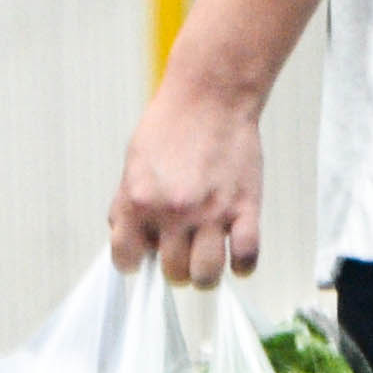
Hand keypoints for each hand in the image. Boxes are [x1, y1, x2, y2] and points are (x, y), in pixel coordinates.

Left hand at [111, 74, 264, 286]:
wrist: (212, 97)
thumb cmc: (172, 126)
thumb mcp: (133, 165)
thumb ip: (127, 206)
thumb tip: (129, 240)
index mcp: (139, 202)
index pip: (126, 260)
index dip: (134, 262)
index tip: (142, 258)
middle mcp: (173, 212)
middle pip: (172, 273)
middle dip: (175, 268)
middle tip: (181, 252)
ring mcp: (212, 213)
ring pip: (207, 276)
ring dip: (204, 275)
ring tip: (206, 260)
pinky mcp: (245, 207)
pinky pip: (246, 257)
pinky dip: (242, 266)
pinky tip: (236, 256)